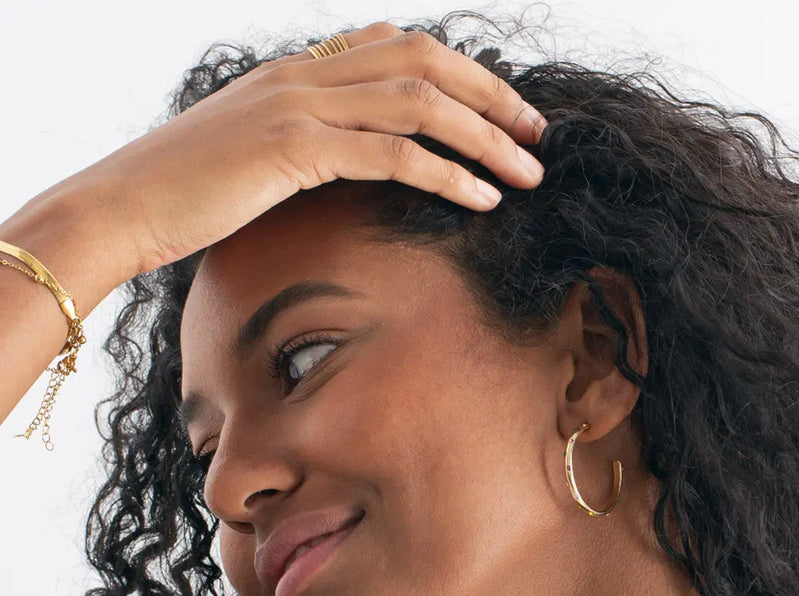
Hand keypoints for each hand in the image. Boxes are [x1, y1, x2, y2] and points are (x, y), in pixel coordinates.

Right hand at [54, 22, 546, 281]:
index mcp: (300, 70)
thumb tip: (356, 162)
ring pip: (419, 103)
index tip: (504, 110)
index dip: (463, 73)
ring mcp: (300, 105)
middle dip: (491, 95)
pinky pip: (393, 154)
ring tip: (528, 171)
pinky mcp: (294, 148)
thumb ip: (308, 143)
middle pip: (424, 62)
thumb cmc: (186, 193)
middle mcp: (306, 74)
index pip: (398, 47)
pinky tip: (483, 198)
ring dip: (484, 136)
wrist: (121, 206)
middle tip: (537, 134)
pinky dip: (447, 174)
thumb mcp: (254, 155)